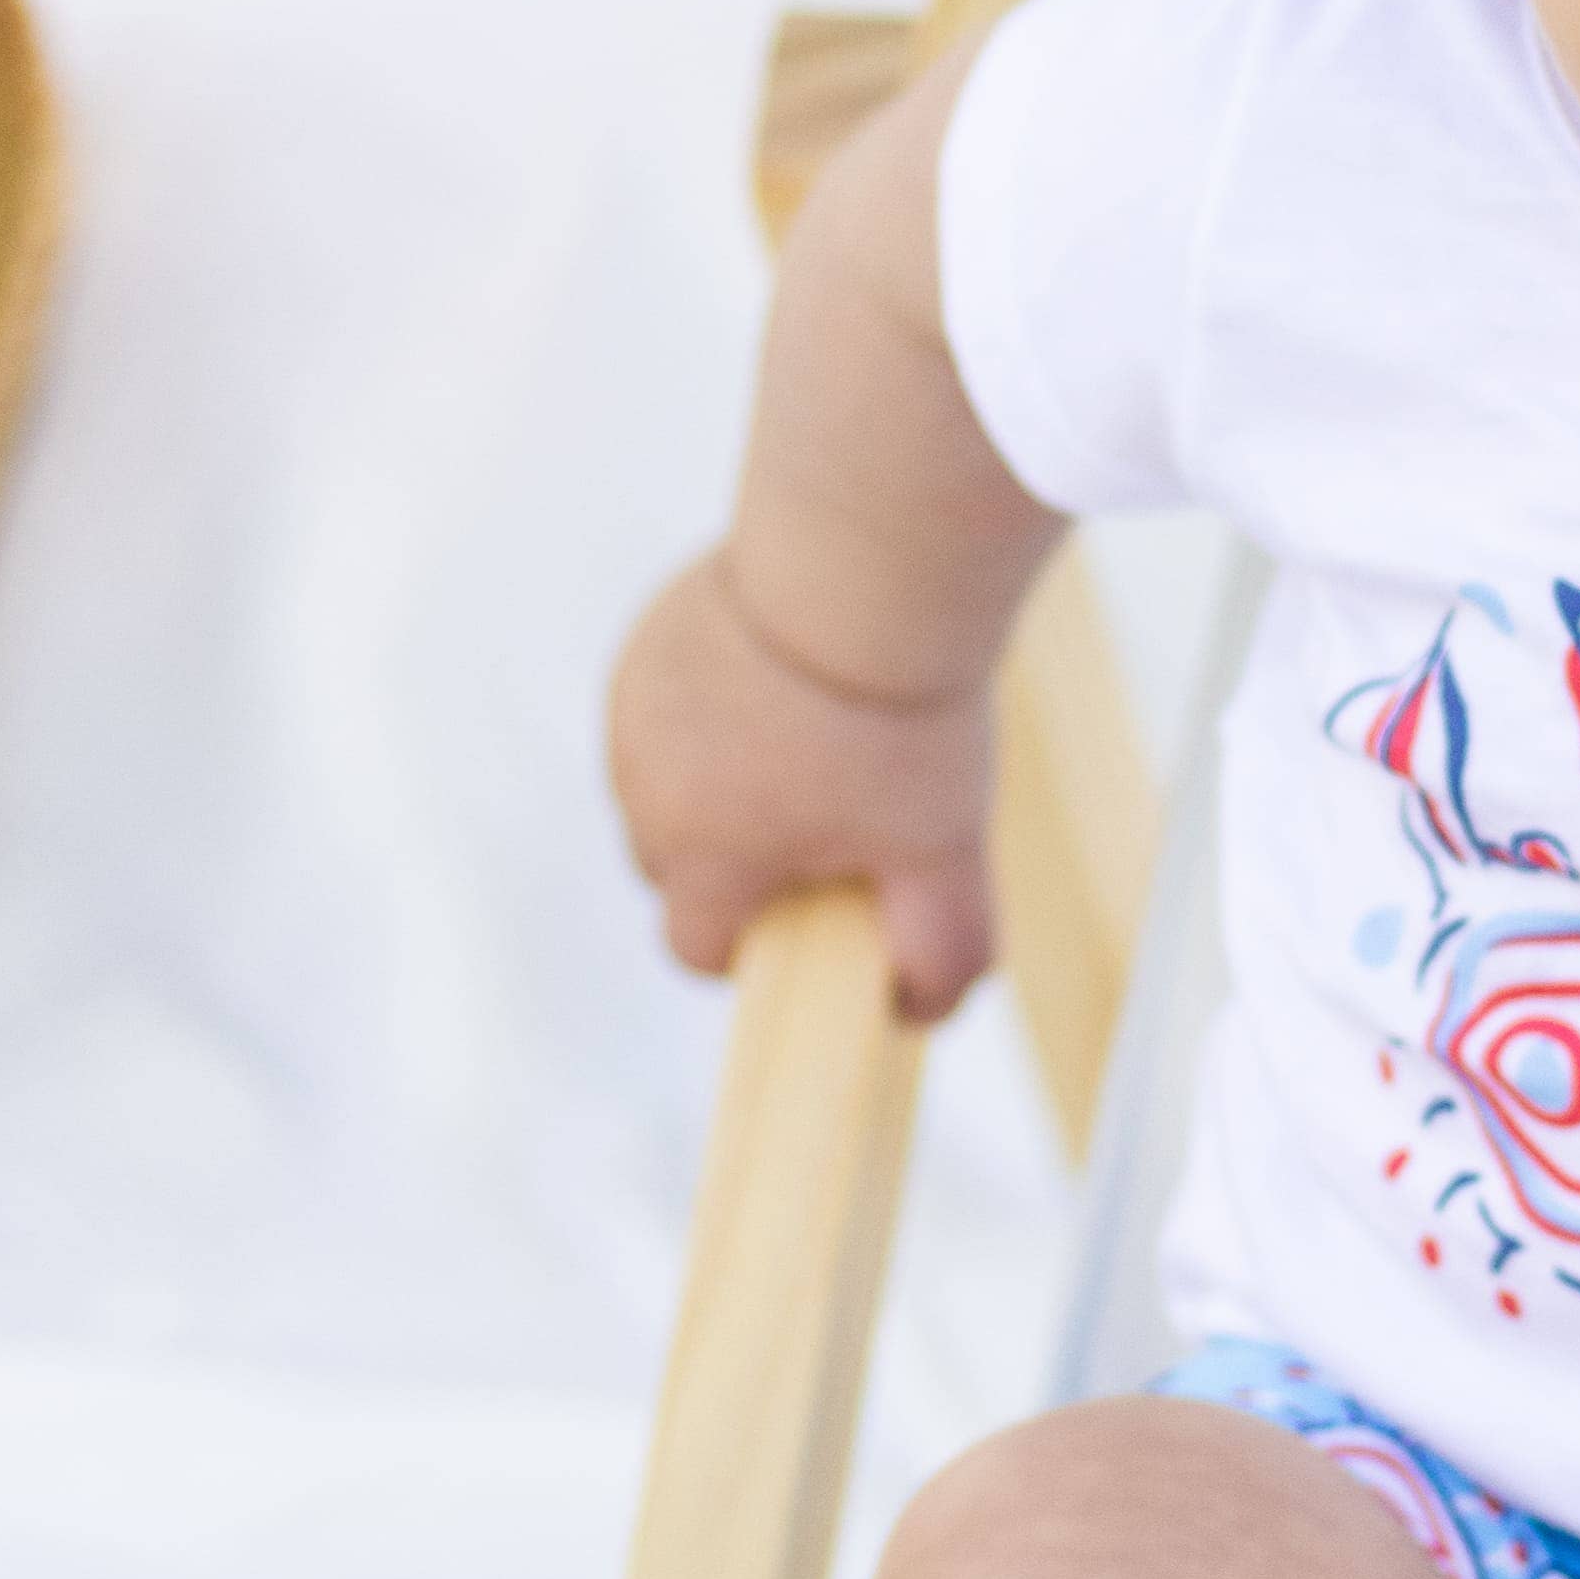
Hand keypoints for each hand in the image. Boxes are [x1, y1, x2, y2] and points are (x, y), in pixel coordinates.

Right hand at [608, 544, 999, 1022]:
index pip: (696, 948)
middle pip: (674, 863)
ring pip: (669, 776)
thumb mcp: (944, 855)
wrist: (862, 567)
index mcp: (698, 858)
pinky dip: (718, 698)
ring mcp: (636, 709)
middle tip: (824, 811)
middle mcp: (643, 791)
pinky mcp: (650, 639)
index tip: (809, 907)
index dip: (753, 945)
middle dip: (736, 856)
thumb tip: (918, 1012)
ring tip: (811, 732)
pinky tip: (788, 669)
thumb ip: (938, 953)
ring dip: (721, 771)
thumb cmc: (899, 720)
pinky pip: (671, 697)